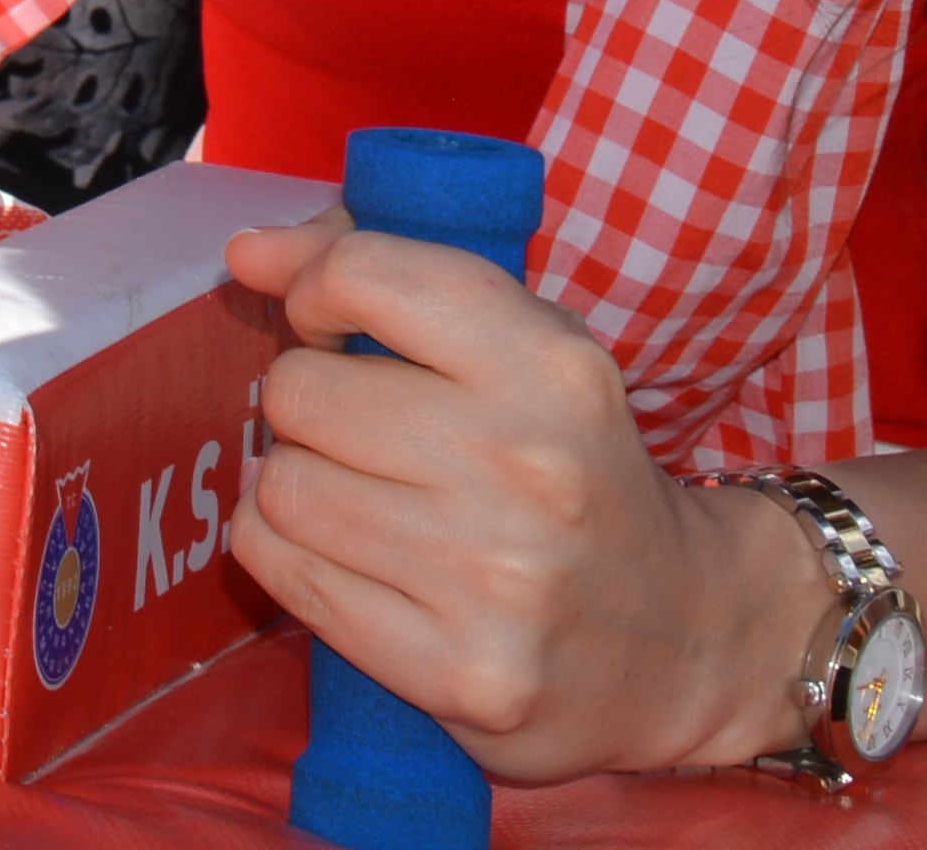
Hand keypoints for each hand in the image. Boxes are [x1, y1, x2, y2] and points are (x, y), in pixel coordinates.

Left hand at [218, 215, 818, 779]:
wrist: (680, 640)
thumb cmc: (572, 468)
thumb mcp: (523, 345)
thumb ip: (382, 271)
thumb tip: (246, 253)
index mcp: (553, 368)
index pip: (365, 275)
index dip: (318, 292)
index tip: (334, 325)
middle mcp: (526, 467)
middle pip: (299, 390)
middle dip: (308, 403)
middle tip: (357, 432)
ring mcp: (493, 580)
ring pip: (281, 484)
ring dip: (297, 483)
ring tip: (356, 496)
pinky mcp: (455, 673)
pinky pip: (282, 570)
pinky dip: (285, 554)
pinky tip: (344, 556)